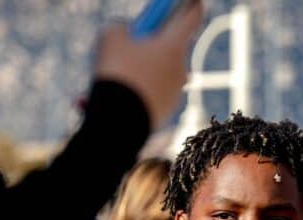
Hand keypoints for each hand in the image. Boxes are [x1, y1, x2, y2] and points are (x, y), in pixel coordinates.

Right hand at [94, 2, 204, 128]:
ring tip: (114, 75)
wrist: (119, 125)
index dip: (191, 4)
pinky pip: (151, 94)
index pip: (192, 16)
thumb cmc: (117, 74)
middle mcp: (181, 69)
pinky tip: (114, 95)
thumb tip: (126, 32)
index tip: (191, 0)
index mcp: (174, 46)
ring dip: (141, 69)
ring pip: (158, 72)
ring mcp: (176, 93)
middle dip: (152, 43)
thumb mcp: (110, 37)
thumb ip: (121, 27)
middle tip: (131, 41)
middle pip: (171, 46)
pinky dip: (136, 91)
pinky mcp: (166, 112)